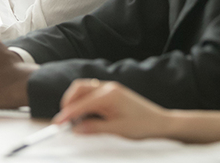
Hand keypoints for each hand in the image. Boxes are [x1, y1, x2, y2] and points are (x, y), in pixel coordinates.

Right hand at [54, 80, 169, 139]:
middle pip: (79, 88)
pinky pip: (91, 92)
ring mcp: (109, 88)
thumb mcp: (118, 130)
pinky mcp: (111, 92)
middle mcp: (107, 87)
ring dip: (75, 101)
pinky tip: (85, 114)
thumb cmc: (143, 126)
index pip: (82, 102)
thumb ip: (95, 128)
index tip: (58, 123)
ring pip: (84, 88)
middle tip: (64, 119)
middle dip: (68, 102)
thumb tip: (76, 129)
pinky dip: (83, 101)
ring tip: (74, 118)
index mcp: (109, 95)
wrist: (161, 122)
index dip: (68, 113)